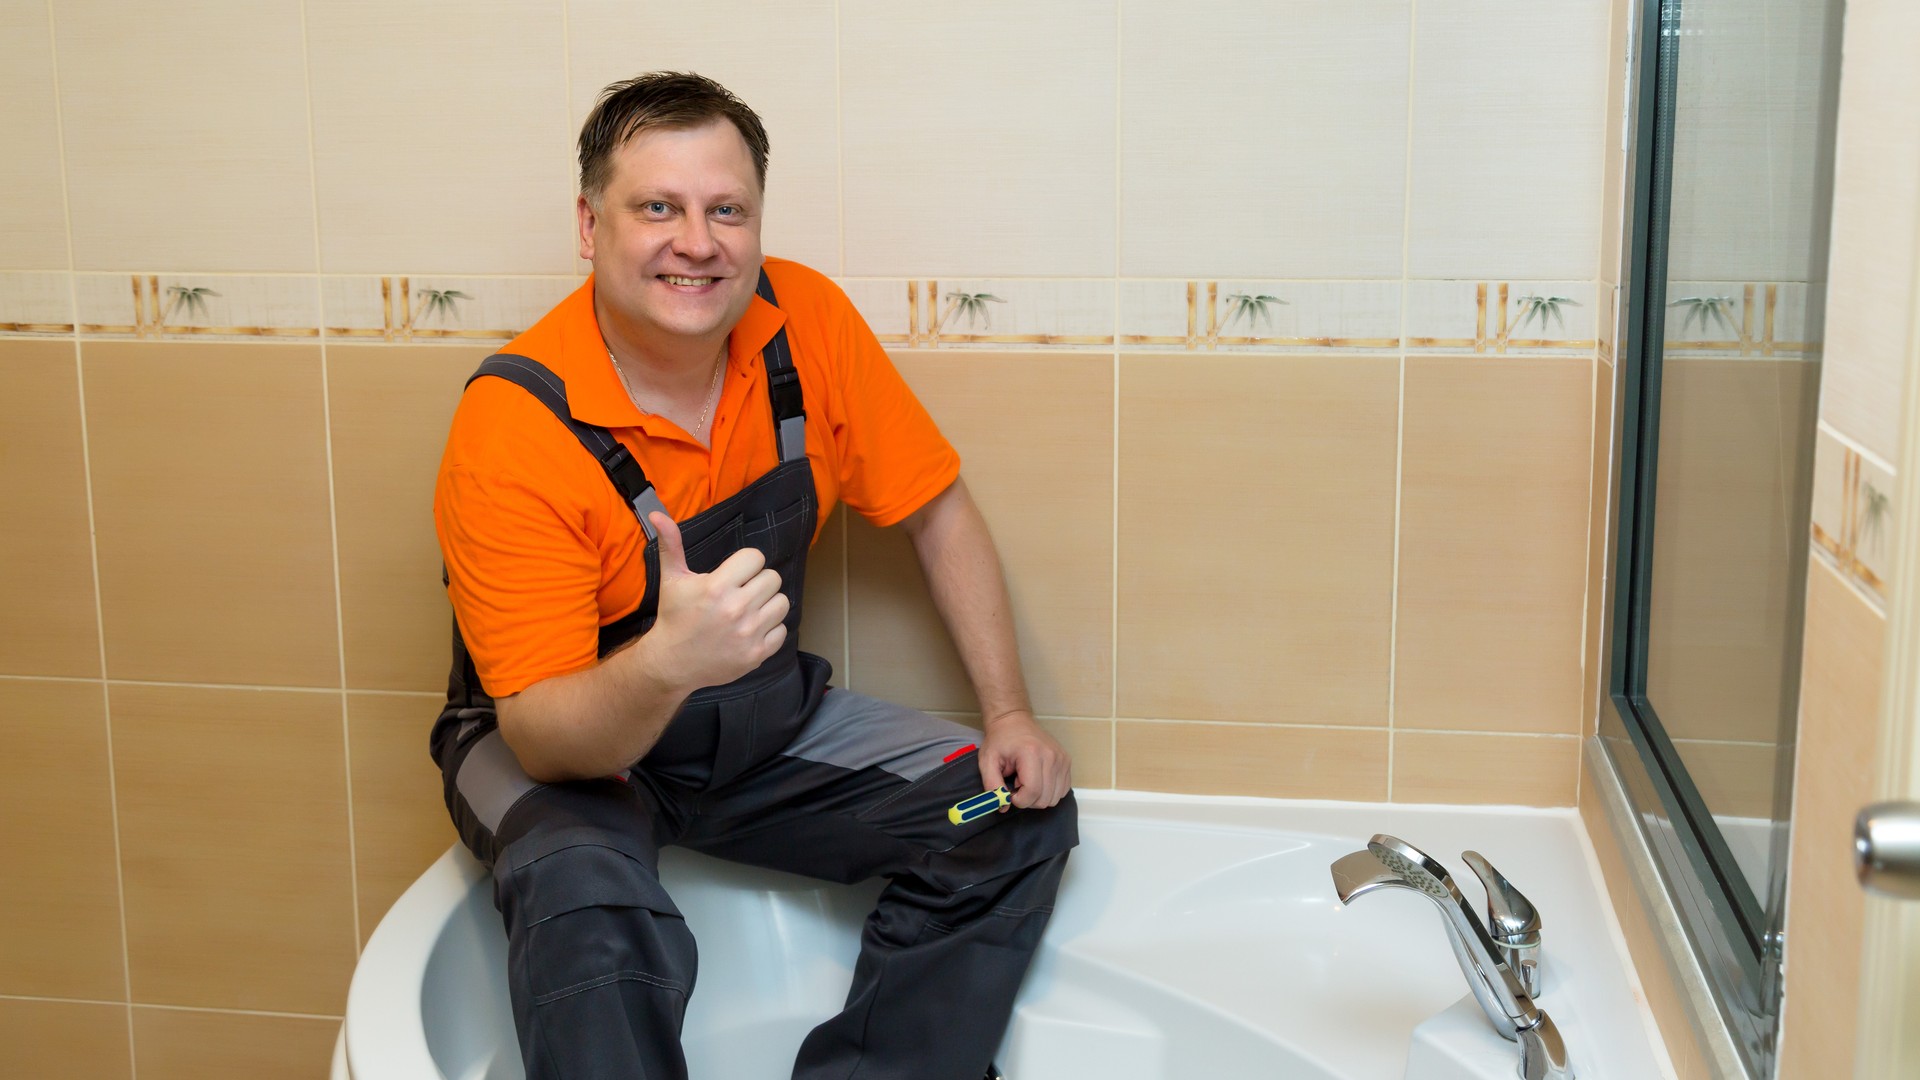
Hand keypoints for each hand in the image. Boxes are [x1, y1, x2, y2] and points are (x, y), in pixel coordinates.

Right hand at [639, 511, 789, 691]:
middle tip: (742, 592)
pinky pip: (782, 630)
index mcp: (717, 587)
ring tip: (749, 609)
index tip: (735, 574)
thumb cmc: (674, 617)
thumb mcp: (672, 579)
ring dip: (768, 604)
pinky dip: (770, 629)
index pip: (756, 557)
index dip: (746, 563)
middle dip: (758, 582)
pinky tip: (751, 630)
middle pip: (773, 578)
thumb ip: (671, 544)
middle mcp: (736, 609)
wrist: (672, 662)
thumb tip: (658, 513)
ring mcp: (749, 633)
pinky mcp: (757, 653)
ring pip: (782, 603)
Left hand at [977, 711, 1070, 809]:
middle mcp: (1051, 756)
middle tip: (1017, 784)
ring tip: (1027, 780)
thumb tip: (1003, 806)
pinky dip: (1049, 791)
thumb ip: (992, 785)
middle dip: (1027, 799)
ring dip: (1038, 796)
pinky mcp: (1066, 762)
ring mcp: (1062, 759)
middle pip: (1044, 798)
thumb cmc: (1000, 740)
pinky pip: (1062, 790)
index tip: (1010, 792)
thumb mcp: (987, 761)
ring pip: (1054, 798)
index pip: (1032, 792)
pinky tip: (1037, 779)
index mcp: (1031, 754)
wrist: (1013, 720)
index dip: (1019, 800)